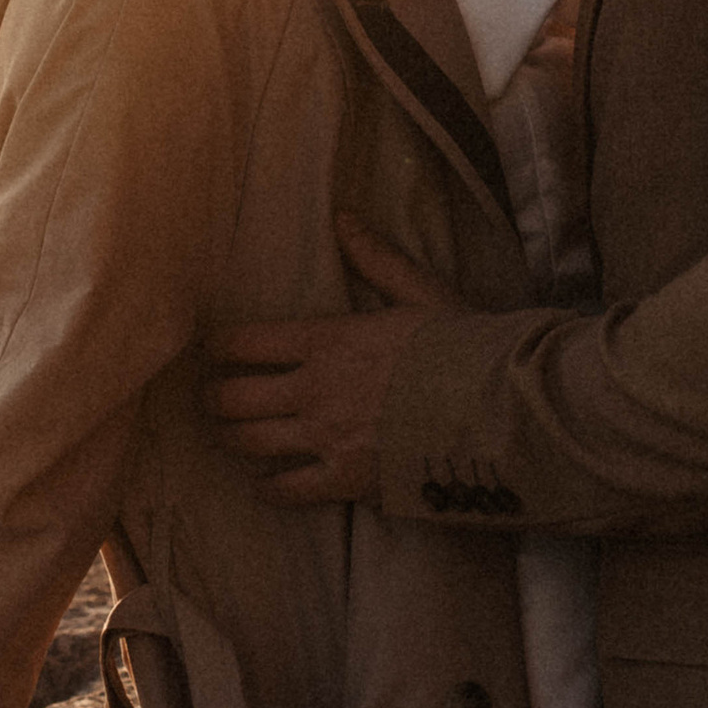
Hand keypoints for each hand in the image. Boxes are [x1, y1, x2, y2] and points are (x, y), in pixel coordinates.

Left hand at [206, 223, 456, 505]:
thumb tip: (344, 218)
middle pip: (233, 397)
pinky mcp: (345, 481)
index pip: (246, 343)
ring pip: (249, 442)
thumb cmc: (467, 346)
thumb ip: (377, 259)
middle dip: (212, 397)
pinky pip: (288, 490)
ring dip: (228, 438)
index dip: (217, 348)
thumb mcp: (422, 293)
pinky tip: (264, 486)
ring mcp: (326, 437)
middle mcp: (315, 389)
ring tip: (224, 436)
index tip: (209, 351)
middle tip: (207, 398)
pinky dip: (268, 489)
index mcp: (329, 340)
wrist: (500, 410)